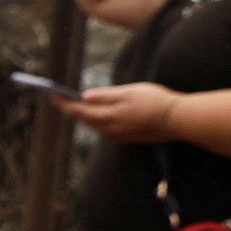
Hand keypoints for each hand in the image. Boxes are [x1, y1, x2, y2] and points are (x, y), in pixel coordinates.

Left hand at [59, 79, 178, 139]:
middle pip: (85, 119)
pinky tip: (99, 115)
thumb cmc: (155, 101)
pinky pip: (106, 129)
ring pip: (95, 125)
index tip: (53, 95)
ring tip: (76, 105)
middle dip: (72, 109)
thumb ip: (105, 96)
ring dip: (85, 116)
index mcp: (108, 117)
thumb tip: (84, 97)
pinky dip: (98, 121)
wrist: (178, 119)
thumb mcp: (129, 92)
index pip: (79, 110)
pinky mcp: (127, 138)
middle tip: (62, 99)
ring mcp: (118, 136)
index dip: (64, 103)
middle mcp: (109, 130)